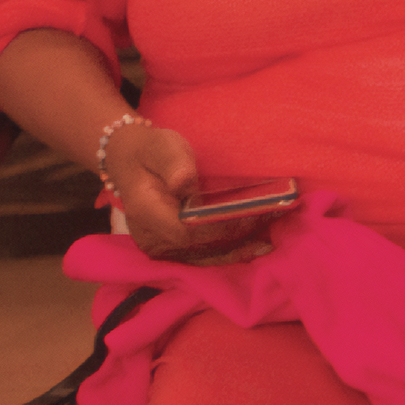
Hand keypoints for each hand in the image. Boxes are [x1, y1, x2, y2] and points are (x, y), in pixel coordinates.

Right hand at [101, 121, 275, 265]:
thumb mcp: (162, 147)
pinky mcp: (171, 251)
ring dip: (239, 247)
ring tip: (270, 238)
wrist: (130, 163)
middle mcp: (151, 239)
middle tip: (274, 219)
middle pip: (202, 247)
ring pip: (205, 257)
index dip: (224, 226)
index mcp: (146, 213)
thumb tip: (184, 182)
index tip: (255, 212)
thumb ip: (174, 163)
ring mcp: (160, 249)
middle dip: (240, 236)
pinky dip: (229, 252)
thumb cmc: (150, 152)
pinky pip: (202, 257)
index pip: (190, 231)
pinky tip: (254, 246)